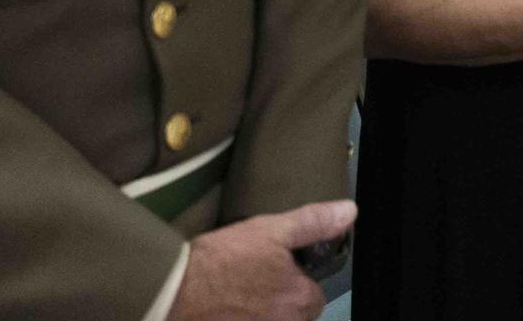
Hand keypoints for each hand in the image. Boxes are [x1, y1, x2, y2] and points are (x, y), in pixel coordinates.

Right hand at [172, 200, 356, 320]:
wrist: (172, 291)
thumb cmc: (223, 259)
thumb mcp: (271, 230)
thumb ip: (313, 223)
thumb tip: (350, 212)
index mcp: (301, 301)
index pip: (313, 295)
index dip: (296, 278)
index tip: (274, 267)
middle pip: (292, 314)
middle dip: (277, 299)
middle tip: (250, 277)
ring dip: (259, 311)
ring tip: (233, 291)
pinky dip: (239, 317)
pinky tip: (222, 308)